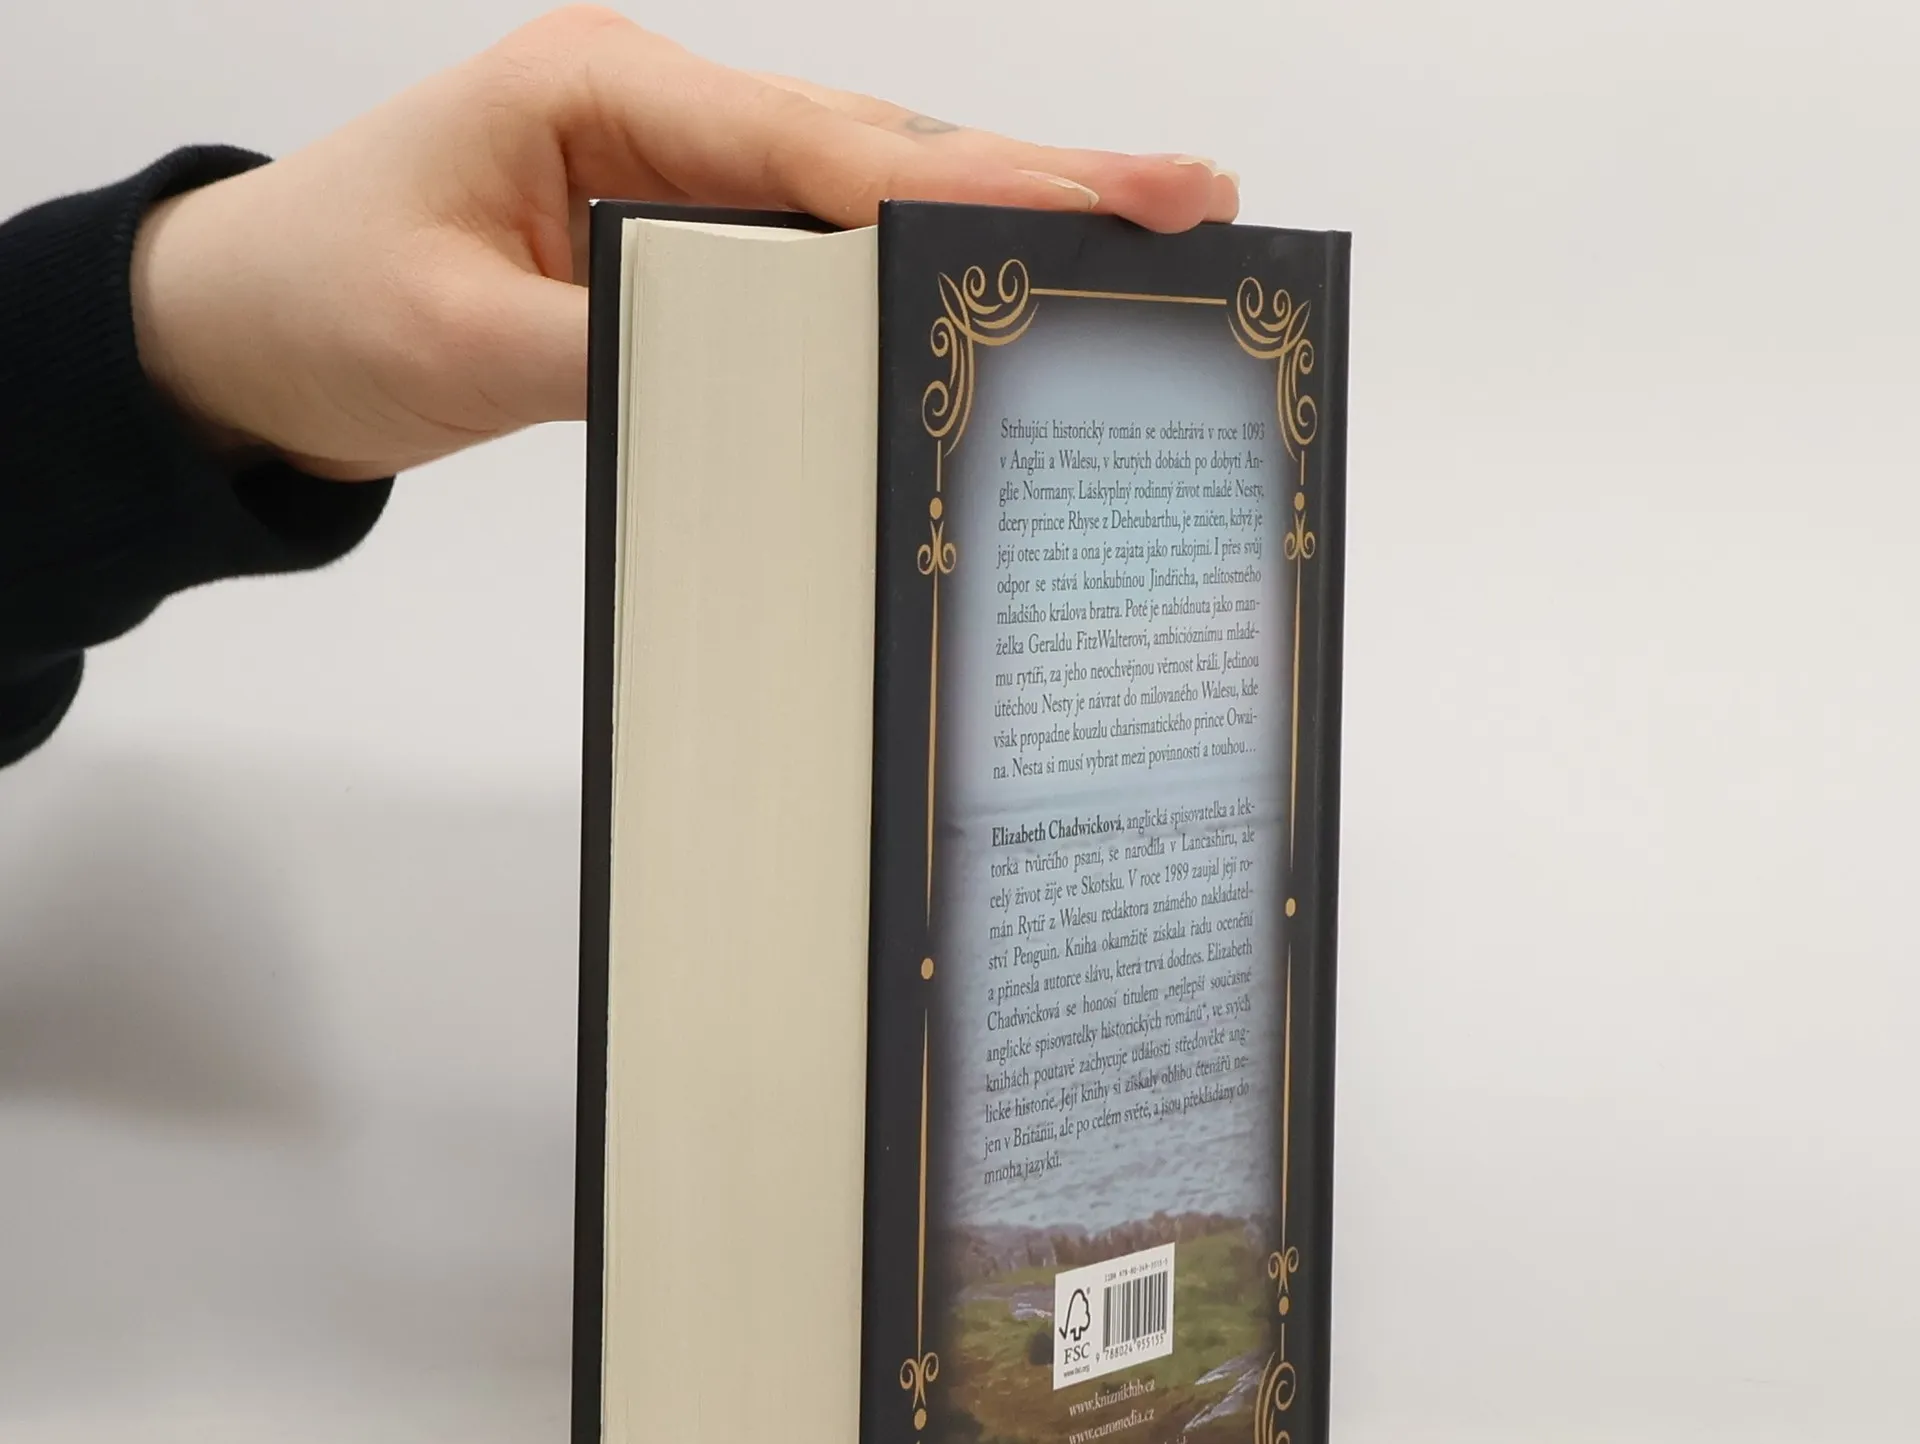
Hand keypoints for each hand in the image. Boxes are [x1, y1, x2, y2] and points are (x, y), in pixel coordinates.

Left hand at [130, 7, 1238, 480]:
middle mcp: (654, 110)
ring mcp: (670, 167)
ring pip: (861, 185)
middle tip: (1188, 195)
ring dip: (992, 211)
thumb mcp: (453, 343)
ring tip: (1135, 232)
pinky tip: (986, 288)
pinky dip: (904, 266)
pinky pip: (812, 247)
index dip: (967, 186)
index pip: (818, 149)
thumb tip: (773, 373)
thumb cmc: (318, 304)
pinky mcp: (671, 231)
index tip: (1100, 204)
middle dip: (1034, 174)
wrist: (241, 326)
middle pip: (876, 142)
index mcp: (600, 93)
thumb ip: (614, 352)